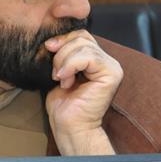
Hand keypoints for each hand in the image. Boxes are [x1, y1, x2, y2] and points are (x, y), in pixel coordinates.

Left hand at [43, 30, 121, 154]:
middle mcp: (108, 61)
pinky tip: (66, 80)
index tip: (48, 49)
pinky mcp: (112, 74)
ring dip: (64, 62)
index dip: (63, 39)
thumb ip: (62, 53)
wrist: (69, 126)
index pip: (81, 35)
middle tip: (56, 73)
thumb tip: (53, 40)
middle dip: (61, 53)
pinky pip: (88, 57)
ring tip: (62, 79)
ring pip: (83, 46)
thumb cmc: (63, 104)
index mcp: (97, 59)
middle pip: (82, 38)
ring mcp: (112, 67)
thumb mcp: (60, 70)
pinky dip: (71, 66)